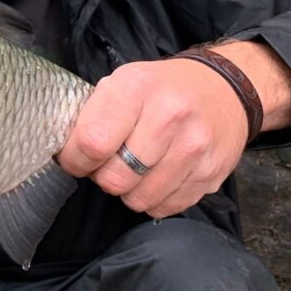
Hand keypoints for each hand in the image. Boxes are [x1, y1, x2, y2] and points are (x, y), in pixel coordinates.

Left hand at [58, 58, 249, 217]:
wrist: (224, 89)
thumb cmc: (161, 89)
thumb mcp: (122, 83)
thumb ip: (92, 115)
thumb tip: (66, 152)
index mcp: (137, 88)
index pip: (92, 142)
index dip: (75, 160)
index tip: (75, 160)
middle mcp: (169, 116)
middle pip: (115, 178)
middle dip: (102, 178)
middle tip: (107, 165)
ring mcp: (194, 147)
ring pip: (139, 198)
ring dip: (128, 191)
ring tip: (133, 170)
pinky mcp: (211, 173)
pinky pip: (165, 207)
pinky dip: (154, 199)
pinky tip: (157, 176)